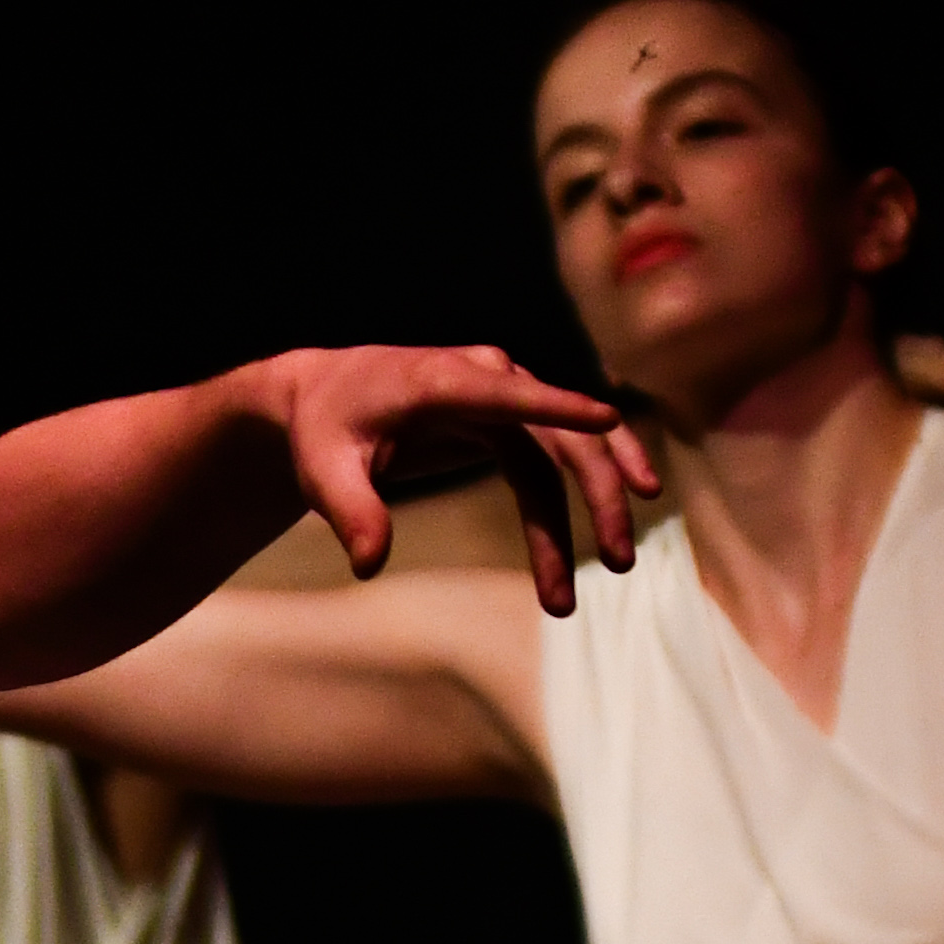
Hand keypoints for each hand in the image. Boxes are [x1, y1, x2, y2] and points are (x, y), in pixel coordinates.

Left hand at [263, 347, 655, 612]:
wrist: (325, 397)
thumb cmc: (323, 429)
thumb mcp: (323, 472)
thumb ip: (351, 512)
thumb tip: (370, 565)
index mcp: (440, 381)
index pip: (506, 394)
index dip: (556, 405)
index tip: (604, 420)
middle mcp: (485, 378)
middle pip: (557, 435)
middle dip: (596, 495)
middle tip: (620, 562)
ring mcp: (504, 395)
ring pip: (567, 450)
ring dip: (597, 505)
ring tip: (620, 565)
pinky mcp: (508, 418)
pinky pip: (558, 454)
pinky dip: (588, 486)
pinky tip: (619, 516)